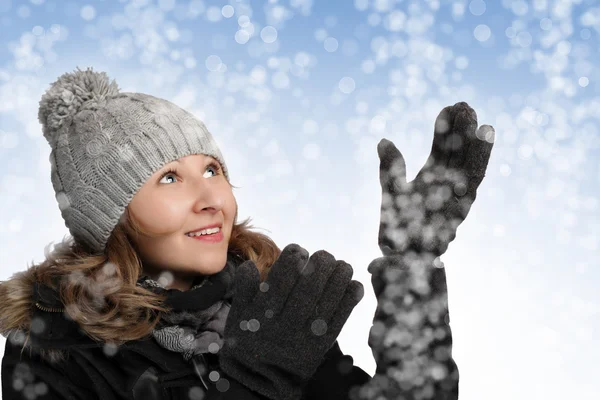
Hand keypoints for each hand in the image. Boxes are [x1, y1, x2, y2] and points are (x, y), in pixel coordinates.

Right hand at [219, 244, 363, 399]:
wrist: (262, 381)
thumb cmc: (249, 341)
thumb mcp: (237, 316)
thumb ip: (243, 290)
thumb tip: (250, 265)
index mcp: (261, 314)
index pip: (280, 280)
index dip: (292, 259)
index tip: (299, 250)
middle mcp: (283, 325)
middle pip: (307, 288)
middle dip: (319, 265)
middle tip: (324, 255)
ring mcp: (303, 337)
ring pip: (325, 302)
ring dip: (338, 279)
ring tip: (343, 265)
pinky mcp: (320, 347)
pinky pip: (338, 320)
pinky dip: (348, 301)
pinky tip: (354, 285)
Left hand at [377, 102, 494, 257]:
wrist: (402, 259)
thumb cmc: (398, 228)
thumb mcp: (392, 192)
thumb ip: (391, 167)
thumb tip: (383, 140)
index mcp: (432, 177)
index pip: (442, 148)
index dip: (445, 128)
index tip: (448, 107)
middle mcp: (448, 184)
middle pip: (458, 151)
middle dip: (462, 129)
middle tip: (464, 104)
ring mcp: (456, 195)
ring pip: (469, 164)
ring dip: (475, 143)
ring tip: (478, 117)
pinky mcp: (462, 207)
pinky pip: (473, 182)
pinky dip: (481, 160)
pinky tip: (486, 143)